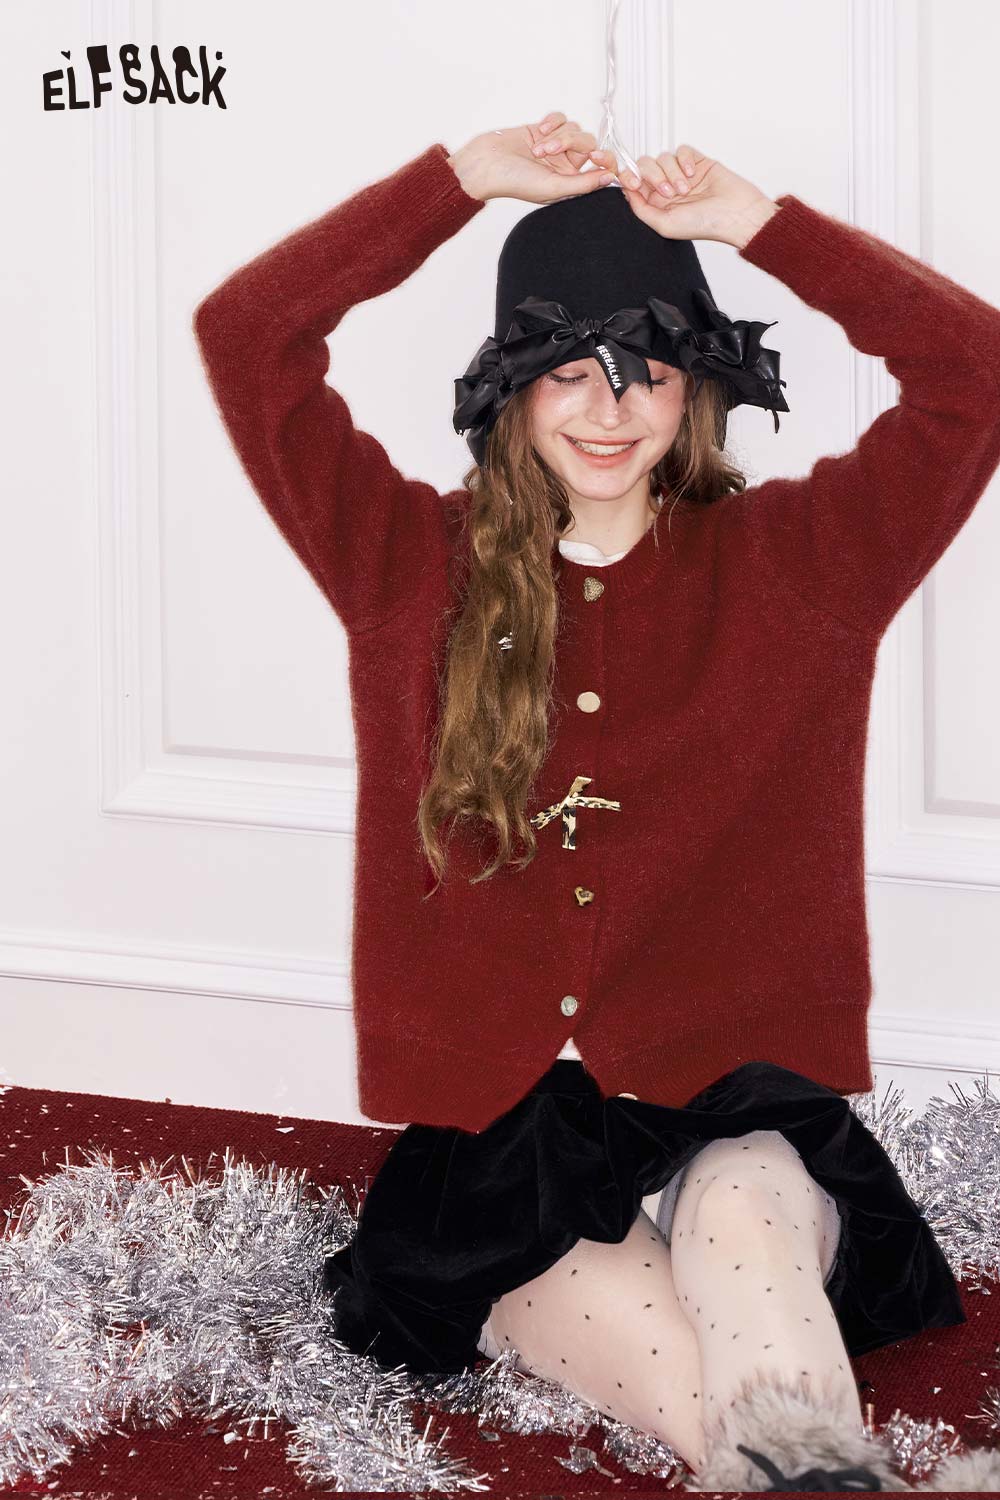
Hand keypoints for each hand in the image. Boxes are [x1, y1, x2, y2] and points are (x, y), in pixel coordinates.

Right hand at [447, 111, 615, 204]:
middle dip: (570, 143)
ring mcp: (555, 147)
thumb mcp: (553, 187)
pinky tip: (539, 131)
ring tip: (536, 148)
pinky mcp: (544, 131)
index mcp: (570, 184)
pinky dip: (552, 122)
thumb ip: (583, 184)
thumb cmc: (513, 182)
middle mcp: (565, 166)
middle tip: (548, 151)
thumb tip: (610, 177)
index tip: (596, 157)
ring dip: (557, 134)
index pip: (601, 169)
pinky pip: (561, 118)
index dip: (604, 160)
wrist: (485, 164)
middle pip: (588, 143)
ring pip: (574, 129)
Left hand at [590, 142, 778, 246]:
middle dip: (652, 175)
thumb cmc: (704, 224)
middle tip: (668, 192)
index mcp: (654, 204)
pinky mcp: (696, 161)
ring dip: (672, 172)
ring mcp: (680, 173)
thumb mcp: (665, 224)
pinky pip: (681, 150)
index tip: (611, 166)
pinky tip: (694, 174)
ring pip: (662, 157)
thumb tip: (625, 192)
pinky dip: (685, 160)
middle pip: (643, 165)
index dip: (620, 173)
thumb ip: (641, 209)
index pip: (631, 183)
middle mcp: (665, 188)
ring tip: (687, 189)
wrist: (736, 213)